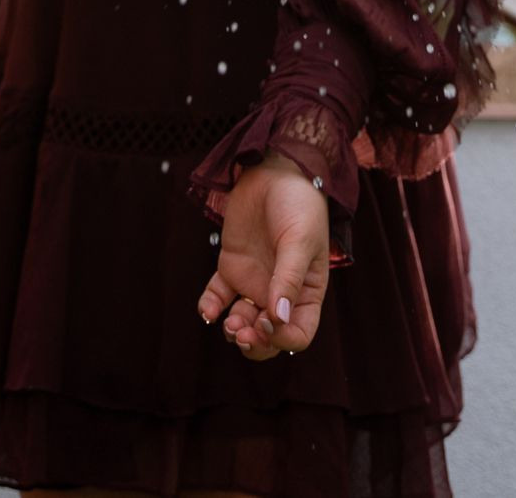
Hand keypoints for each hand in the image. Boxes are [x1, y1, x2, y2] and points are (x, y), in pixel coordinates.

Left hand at [196, 152, 329, 359]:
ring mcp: (254, 282)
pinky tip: (209, 310)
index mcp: (307, 292)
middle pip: (269, 337)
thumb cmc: (299, 204)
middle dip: (256, 343)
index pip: (298, 333)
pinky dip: (210, 308)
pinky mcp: (231, 268)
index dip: (284, 338)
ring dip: (234, 331)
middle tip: (243, 332)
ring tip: (229, 323)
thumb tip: (279, 318)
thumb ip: (289, 279)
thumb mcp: (300, 240)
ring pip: (243, 322)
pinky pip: (218, 297)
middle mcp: (280, 293)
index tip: (269, 322)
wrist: (275, 171)